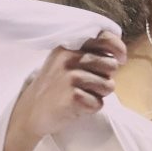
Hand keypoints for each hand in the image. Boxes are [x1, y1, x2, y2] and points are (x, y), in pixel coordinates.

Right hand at [2, 34, 128, 150]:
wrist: (30, 112)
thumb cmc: (53, 87)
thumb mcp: (62, 61)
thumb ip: (85, 54)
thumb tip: (116, 56)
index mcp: (68, 47)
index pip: (103, 38)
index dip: (118, 48)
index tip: (121, 58)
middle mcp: (69, 59)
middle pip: (111, 65)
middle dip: (106, 77)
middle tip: (87, 85)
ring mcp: (70, 78)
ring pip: (108, 86)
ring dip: (99, 95)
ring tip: (80, 95)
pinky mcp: (73, 97)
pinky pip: (99, 104)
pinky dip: (91, 108)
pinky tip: (76, 107)